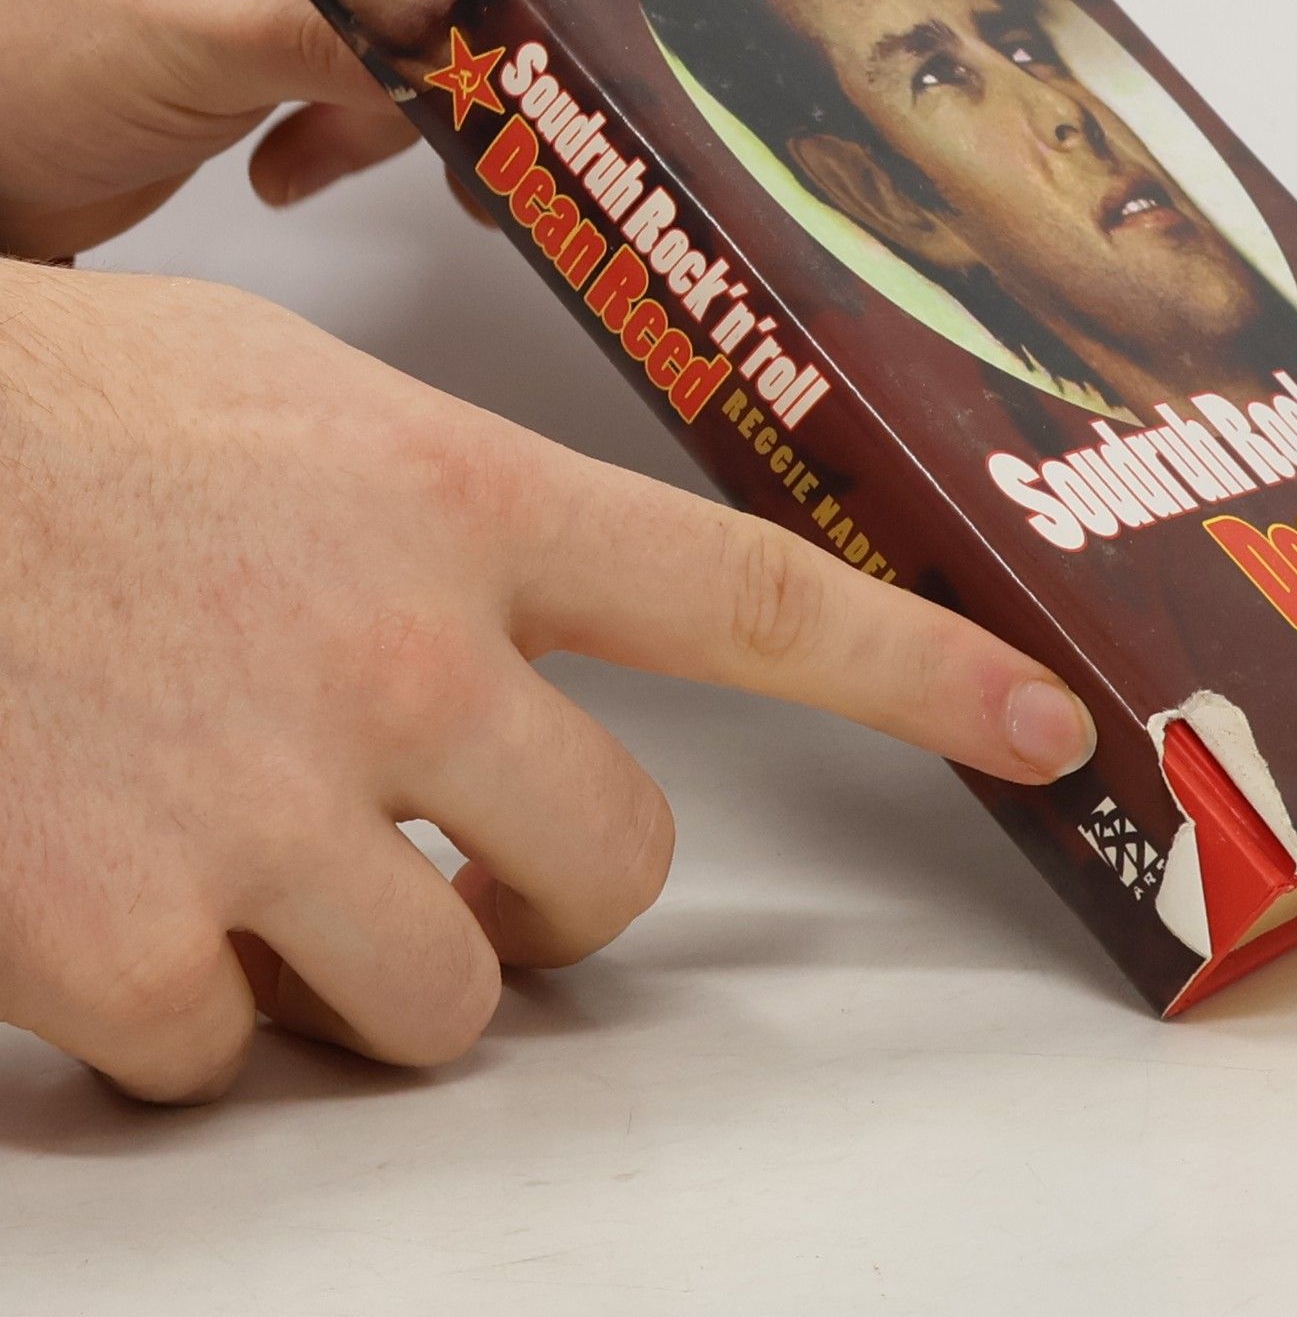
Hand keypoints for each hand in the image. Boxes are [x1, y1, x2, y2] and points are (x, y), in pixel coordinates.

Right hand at [0, 260, 1095, 1101]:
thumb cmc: (60, 414)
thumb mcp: (292, 404)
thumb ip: (445, 515)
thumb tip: (523, 623)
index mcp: (456, 503)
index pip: (750, 600)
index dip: (917, 673)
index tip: (1039, 724)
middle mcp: (397, 658)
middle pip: (612, 868)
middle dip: (556, 891)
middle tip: (459, 853)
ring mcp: (267, 808)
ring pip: (439, 999)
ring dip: (377, 966)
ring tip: (262, 864)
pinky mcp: (120, 939)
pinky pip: (228, 1052)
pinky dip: (189, 1007)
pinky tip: (113, 885)